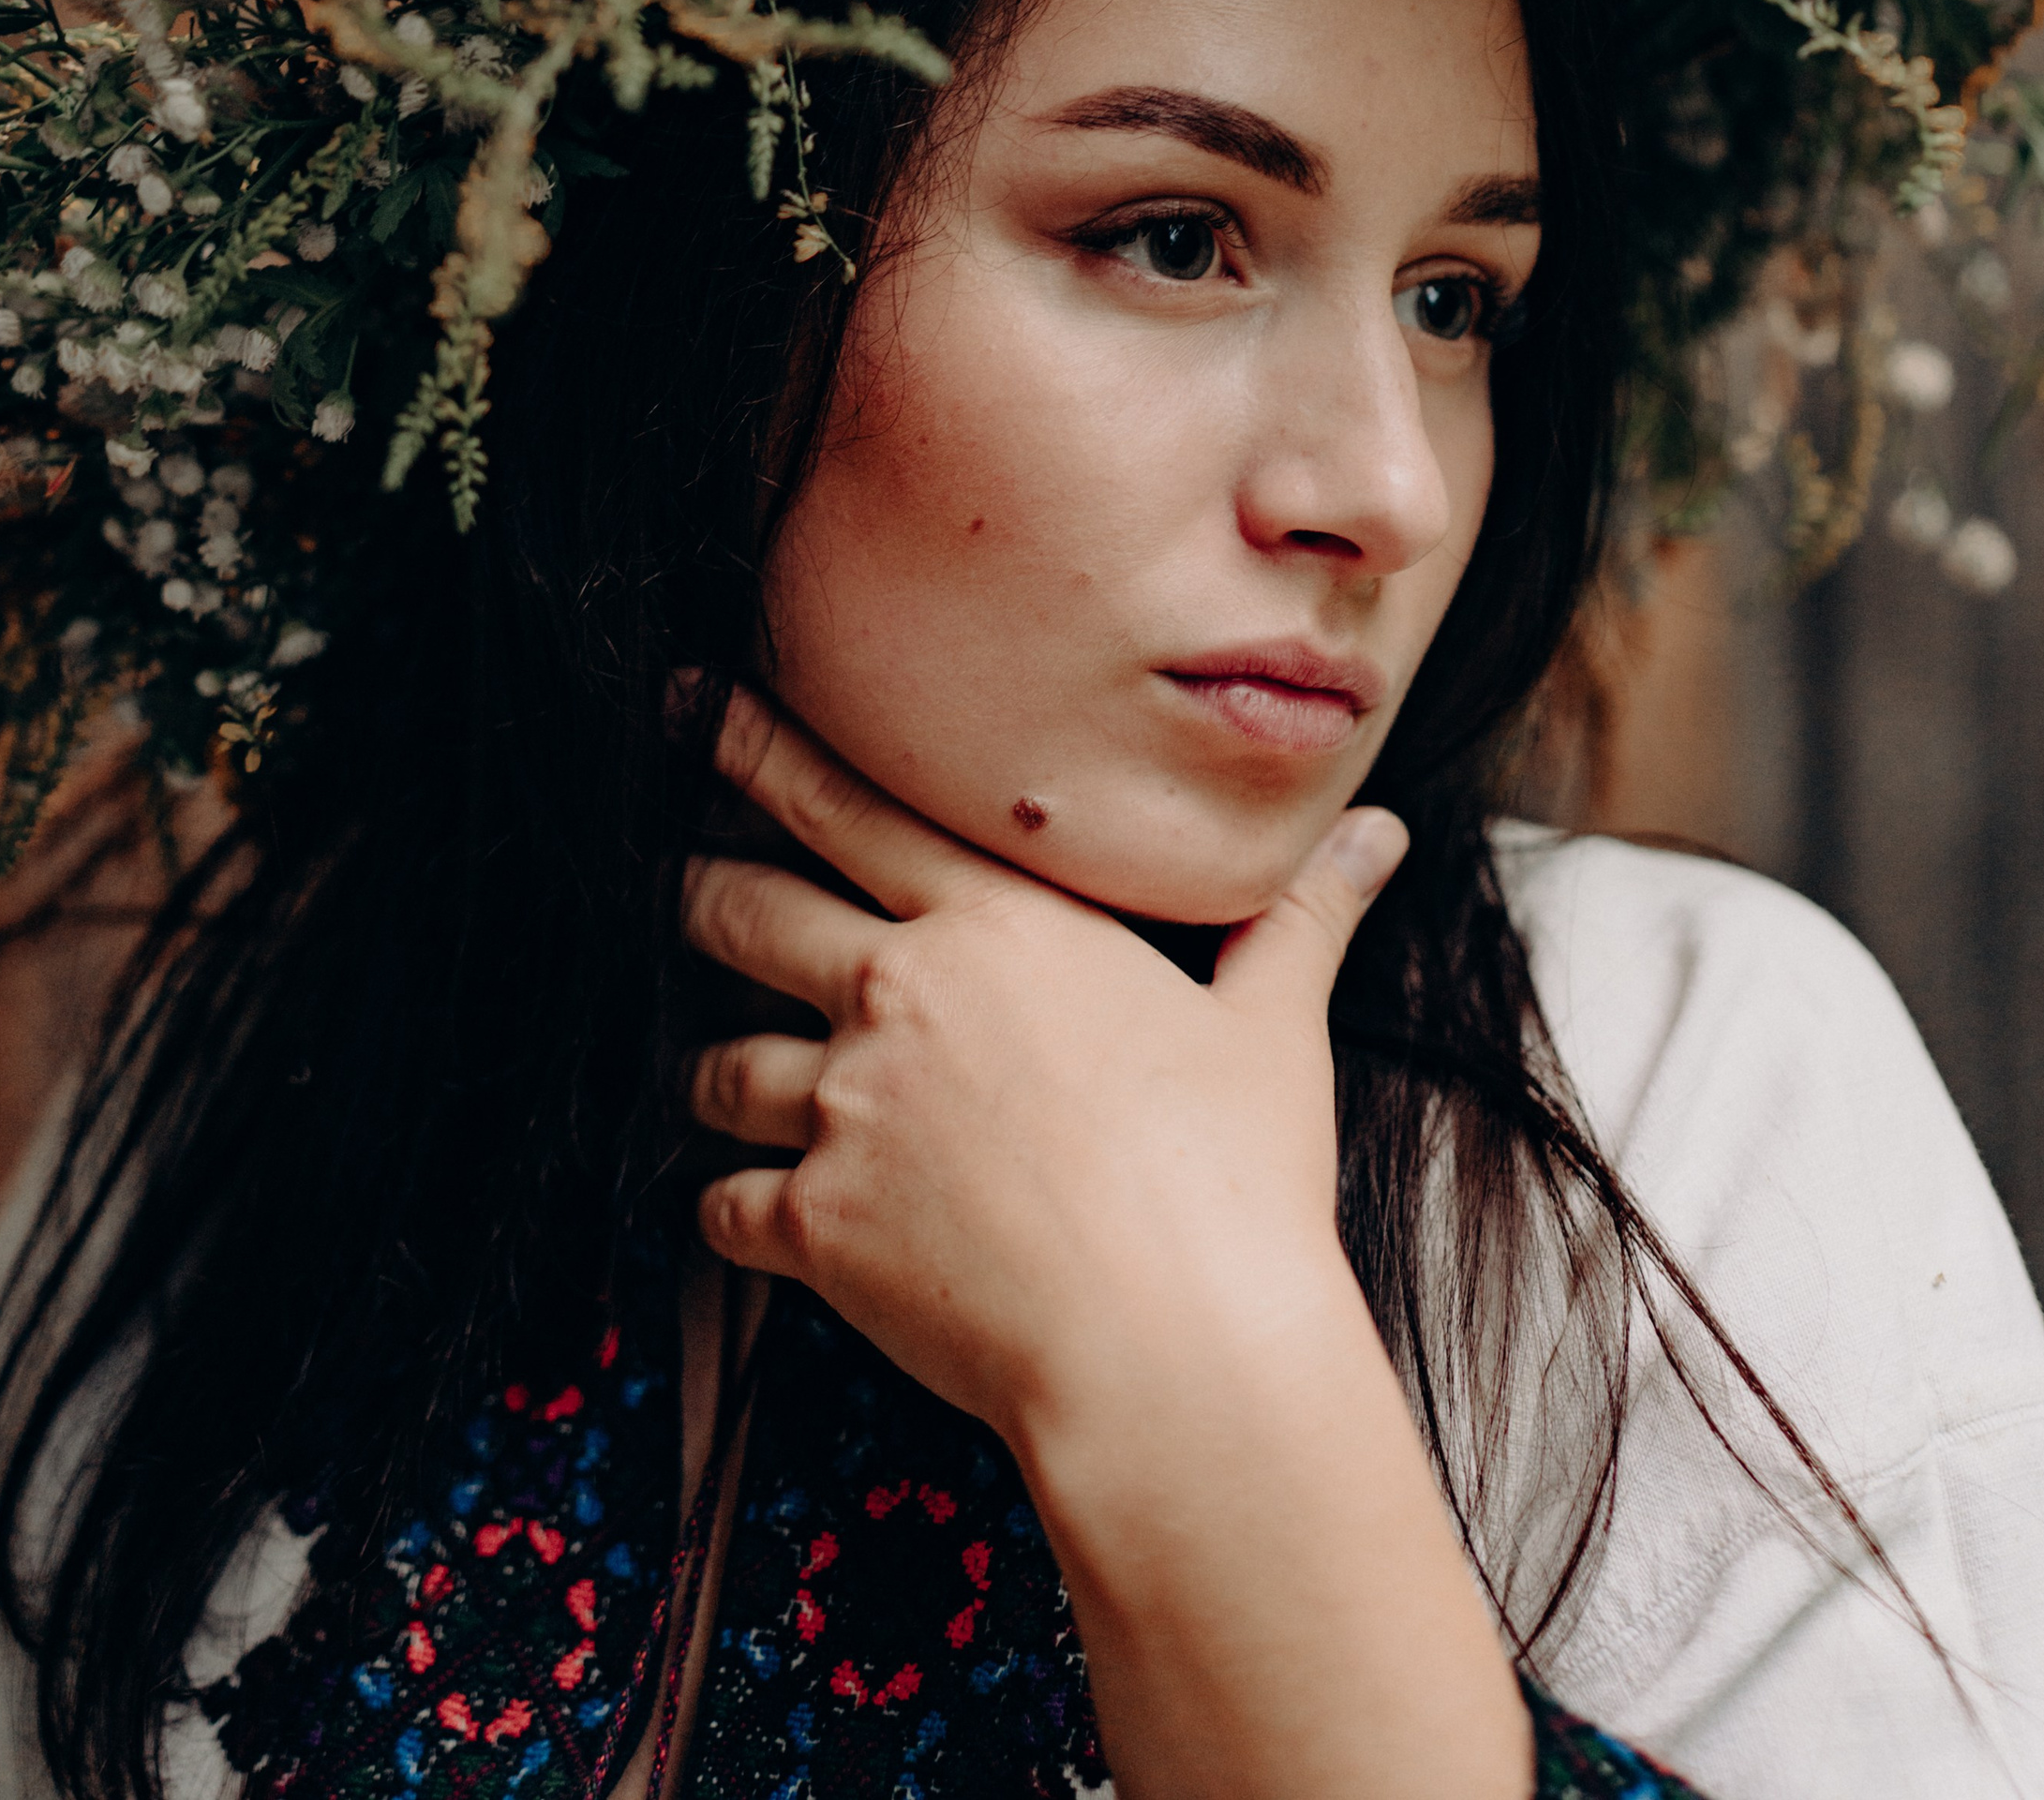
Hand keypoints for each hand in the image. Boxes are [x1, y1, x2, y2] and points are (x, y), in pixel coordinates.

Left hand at [681, 683, 1406, 1450]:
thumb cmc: (1235, 1177)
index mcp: (996, 923)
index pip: (845, 803)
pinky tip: (738, 1219)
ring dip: (710, 1068)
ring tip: (714, 1073)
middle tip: (665, 875)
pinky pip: (723, 1206)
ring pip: (716, 1063)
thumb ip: (1302, 917)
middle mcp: (899, 994)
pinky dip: (723, 1212)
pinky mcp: (819, 1225)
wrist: (1179, 1343)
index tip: (688, 701)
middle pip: (742, 907)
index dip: (751, 743)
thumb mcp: (1272, 1026)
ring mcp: (849, 1109)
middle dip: (692, 886)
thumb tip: (1379, 833)